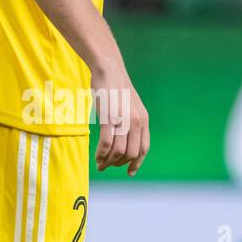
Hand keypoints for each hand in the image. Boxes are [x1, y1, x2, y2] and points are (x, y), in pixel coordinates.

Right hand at [92, 62, 149, 176]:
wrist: (109, 69)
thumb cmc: (116, 87)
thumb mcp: (130, 105)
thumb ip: (132, 121)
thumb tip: (126, 138)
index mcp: (143, 120)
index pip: (144, 149)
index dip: (137, 163)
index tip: (129, 172)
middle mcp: (136, 122)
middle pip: (131, 153)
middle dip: (119, 164)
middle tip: (107, 166)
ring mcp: (123, 120)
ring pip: (118, 152)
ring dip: (108, 161)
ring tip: (100, 164)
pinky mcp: (108, 118)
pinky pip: (106, 144)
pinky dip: (101, 154)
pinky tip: (97, 157)